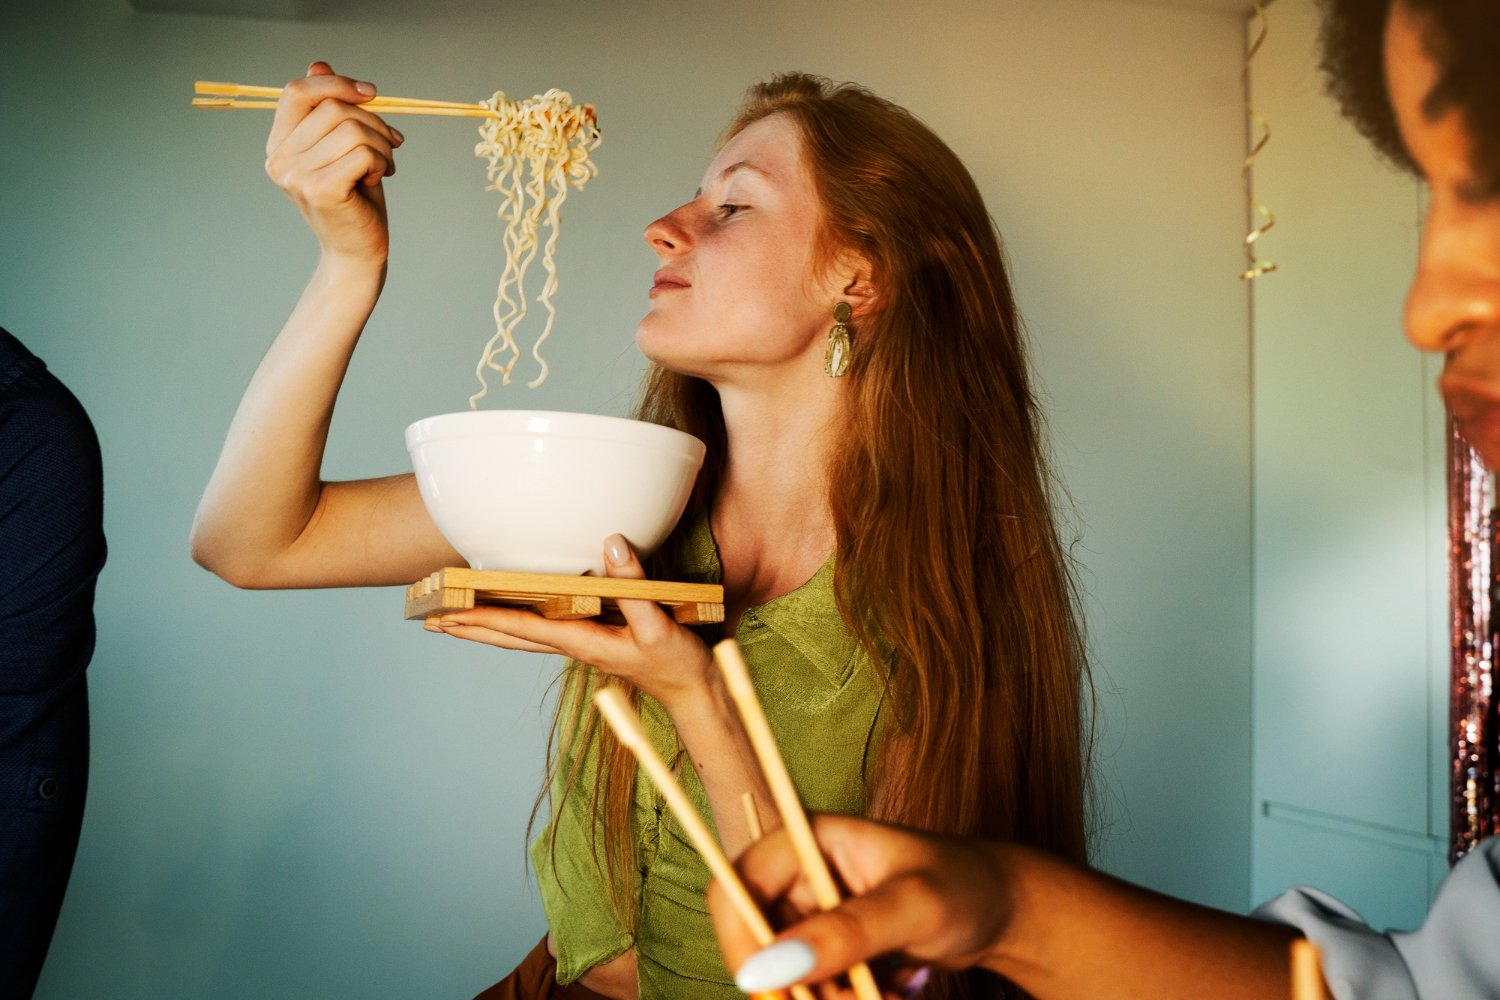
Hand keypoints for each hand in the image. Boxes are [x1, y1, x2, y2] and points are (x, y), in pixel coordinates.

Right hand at [264, 61, 404, 264]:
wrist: (358, 252)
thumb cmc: (354, 200)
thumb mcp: (342, 148)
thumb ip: (329, 109)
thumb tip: (318, 64)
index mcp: (279, 144)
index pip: (296, 91)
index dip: (336, 84)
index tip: (371, 94)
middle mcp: (279, 158)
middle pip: (333, 109)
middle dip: (374, 122)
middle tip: (392, 145)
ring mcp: (296, 176)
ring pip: (352, 130)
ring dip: (382, 145)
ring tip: (386, 166)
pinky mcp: (321, 190)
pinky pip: (363, 153)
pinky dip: (382, 162)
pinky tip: (380, 178)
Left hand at [425, 533, 713, 704]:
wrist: (694, 692)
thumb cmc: (677, 664)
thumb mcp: (659, 624)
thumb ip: (634, 585)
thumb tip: (610, 543)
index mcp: (582, 642)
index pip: (522, 628)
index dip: (483, 618)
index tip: (448, 613)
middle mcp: (574, 645)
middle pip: (510, 636)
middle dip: (470, 628)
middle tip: (429, 621)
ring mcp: (582, 645)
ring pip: (521, 637)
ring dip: (486, 628)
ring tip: (453, 621)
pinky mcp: (594, 641)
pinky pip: (542, 632)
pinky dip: (515, 625)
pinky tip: (510, 617)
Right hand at [709, 814, 1017, 997]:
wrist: (1006, 910)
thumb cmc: (969, 886)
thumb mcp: (913, 907)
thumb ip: (845, 934)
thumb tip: (765, 969)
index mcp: (809, 839)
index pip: (737, 886)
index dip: (740, 941)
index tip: (771, 992)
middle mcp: (802, 874)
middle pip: (758, 939)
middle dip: (796, 985)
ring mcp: (816, 913)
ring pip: (786, 972)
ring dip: (827, 999)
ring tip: (888, 999)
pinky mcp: (831, 947)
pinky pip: (813, 987)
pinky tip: (892, 994)